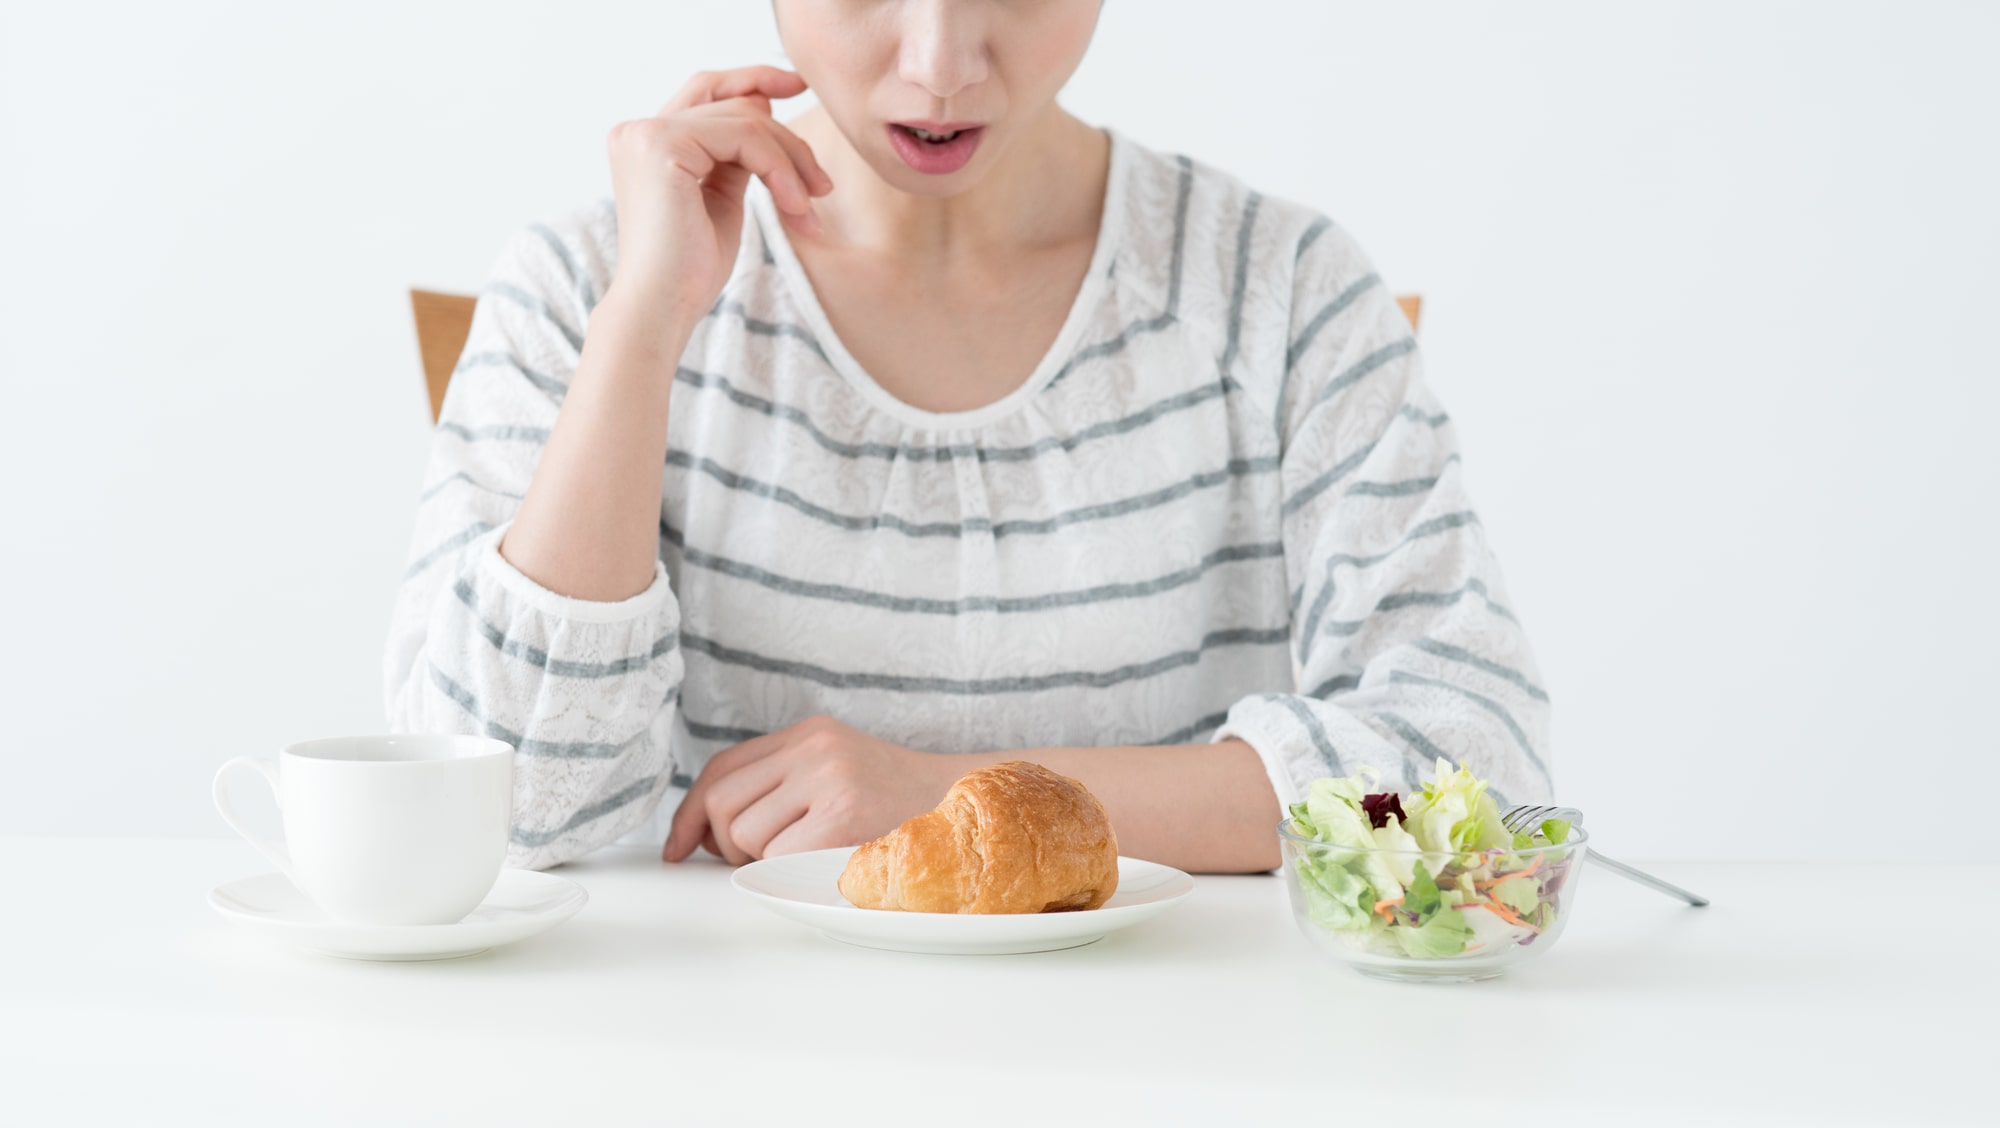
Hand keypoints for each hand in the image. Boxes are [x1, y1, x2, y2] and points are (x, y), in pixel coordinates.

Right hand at [604, 65, 834, 319]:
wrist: (662, 310)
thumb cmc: (691, 270)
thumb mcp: (720, 198)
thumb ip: (736, 155)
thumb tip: (764, 109)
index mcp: (646, 141)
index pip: (707, 91)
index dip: (753, 80)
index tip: (799, 87)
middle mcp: (638, 130)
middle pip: (733, 102)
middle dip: (787, 138)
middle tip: (822, 185)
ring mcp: (646, 133)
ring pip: (748, 120)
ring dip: (791, 164)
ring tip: (809, 209)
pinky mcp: (662, 145)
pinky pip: (746, 137)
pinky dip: (781, 170)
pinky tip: (794, 207)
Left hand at [661, 715, 951, 864]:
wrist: (966, 806)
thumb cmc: (897, 803)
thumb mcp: (836, 772)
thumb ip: (779, 785)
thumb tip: (702, 831)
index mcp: (810, 733)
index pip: (723, 767)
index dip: (691, 811)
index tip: (679, 847)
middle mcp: (815, 748)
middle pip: (723, 800)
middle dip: (723, 841)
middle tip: (752, 857)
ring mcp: (829, 779)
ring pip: (744, 832)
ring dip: (760, 858)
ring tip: (802, 854)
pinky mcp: (841, 815)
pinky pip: (776, 855)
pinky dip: (788, 870)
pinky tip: (822, 861)